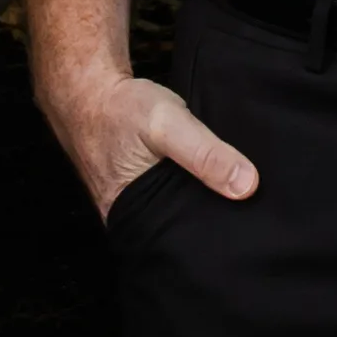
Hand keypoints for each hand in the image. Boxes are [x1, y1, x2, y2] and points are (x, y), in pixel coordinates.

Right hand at [45, 69, 255, 219]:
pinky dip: (187, 192)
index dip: (213, 240)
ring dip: (200, 206)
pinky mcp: (137, 190)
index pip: (182, 244)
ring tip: (233, 200)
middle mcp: (131, 220)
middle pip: (180, 233)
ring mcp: (132, 206)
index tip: (246, 234)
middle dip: (210, 225)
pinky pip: (168, 200)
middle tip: (247, 215)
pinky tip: (206, 181)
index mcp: (134, 219)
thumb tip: (247, 186)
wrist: (88, 91)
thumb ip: (205, 154)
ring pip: (175, 216)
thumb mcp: (169, 124)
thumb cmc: (122, 109)